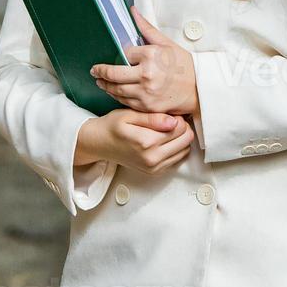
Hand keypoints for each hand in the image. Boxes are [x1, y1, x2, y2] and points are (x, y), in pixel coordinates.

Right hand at [75, 108, 194, 174]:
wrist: (100, 144)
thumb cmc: (113, 126)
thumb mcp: (129, 115)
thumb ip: (153, 118)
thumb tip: (174, 121)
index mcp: (146, 142)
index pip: (180, 128)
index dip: (178, 117)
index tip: (168, 114)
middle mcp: (152, 158)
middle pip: (186, 140)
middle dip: (182, 128)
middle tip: (169, 121)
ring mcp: (154, 167)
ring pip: (185, 150)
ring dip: (181, 139)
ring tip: (167, 130)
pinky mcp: (155, 172)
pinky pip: (178, 159)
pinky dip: (176, 148)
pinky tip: (165, 140)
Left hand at [90, 6, 199, 114]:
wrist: (199, 90)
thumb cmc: (184, 66)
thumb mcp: (166, 44)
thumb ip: (146, 28)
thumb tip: (132, 11)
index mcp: (151, 56)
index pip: (124, 53)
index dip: (118, 54)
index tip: (111, 55)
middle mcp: (146, 75)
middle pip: (114, 74)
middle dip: (100, 72)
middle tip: (95, 71)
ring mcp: (146, 93)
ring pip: (116, 90)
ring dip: (105, 85)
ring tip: (100, 81)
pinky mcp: (146, 106)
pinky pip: (125, 101)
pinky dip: (117, 96)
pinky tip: (114, 92)